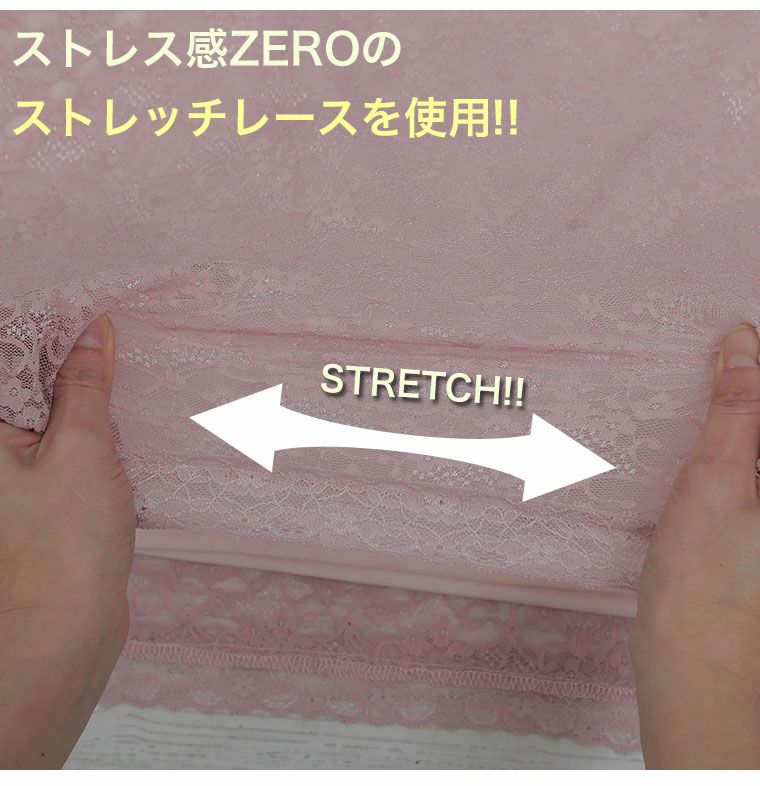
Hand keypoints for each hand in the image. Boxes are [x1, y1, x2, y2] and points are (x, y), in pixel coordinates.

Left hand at [0, 314, 135, 767]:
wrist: (66, 628)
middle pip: (25, 378)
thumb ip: (84, 385)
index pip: (7, 354)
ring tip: (121, 355)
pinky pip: (63, 436)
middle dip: (66, 349)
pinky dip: (89, 418)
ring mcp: (15, 468)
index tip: (84, 299)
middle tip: (112, 324)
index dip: (41, 320)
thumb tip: (93, 330)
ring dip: (82, 383)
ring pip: (48, 406)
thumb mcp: (80, 446)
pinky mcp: (42, 489)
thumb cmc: (63, 538)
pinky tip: (119, 405)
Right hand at [631, 324, 759, 767]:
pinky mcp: (755, 527)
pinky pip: (744, 464)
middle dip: (741, 380)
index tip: (731, 334)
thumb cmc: (708, 595)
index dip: (754, 359)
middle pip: (755, 415)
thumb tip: (745, 343)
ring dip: (734, 407)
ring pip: (750, 441)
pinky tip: (698, 433)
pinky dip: (726, 437)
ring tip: (702, 382)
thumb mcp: (717, 488)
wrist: (698, 677)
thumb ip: (740, 414)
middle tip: (710, 352)